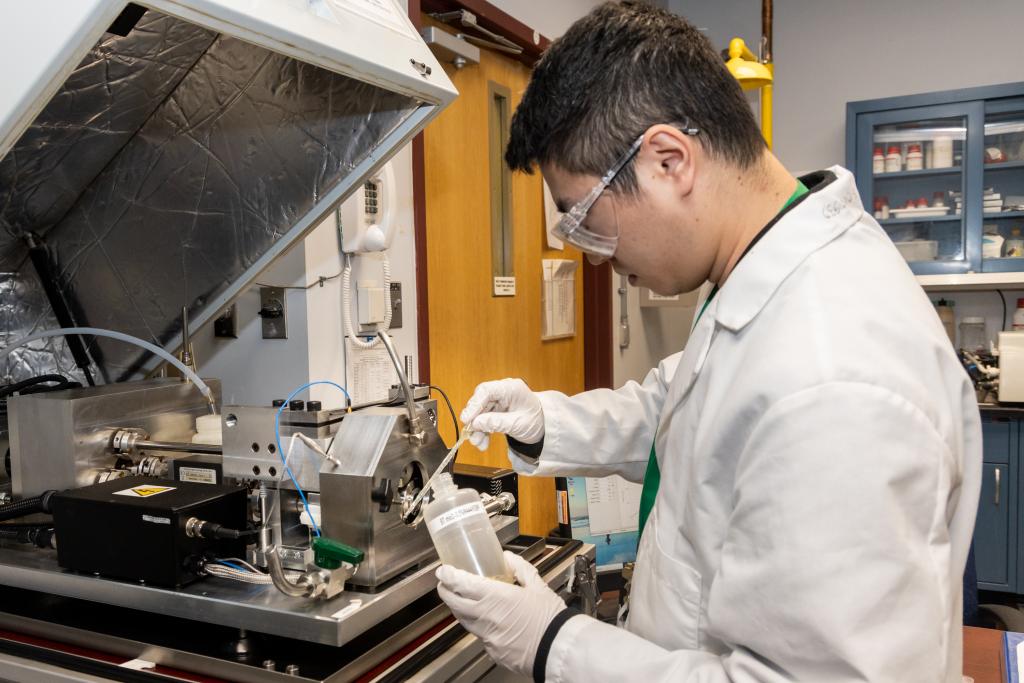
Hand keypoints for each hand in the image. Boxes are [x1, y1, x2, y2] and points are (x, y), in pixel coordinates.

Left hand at [436, 551, 565, 675]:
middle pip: (455, 604)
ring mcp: (487, 636)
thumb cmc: (550, 618)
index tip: (443, 571)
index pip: (462, 584)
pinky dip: (479, 626)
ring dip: (460, 609)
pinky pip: (480, 636)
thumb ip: (520, 569)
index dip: (448, 577)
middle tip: (444, 584)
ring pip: (465, 621)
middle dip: (446, 592)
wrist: (558, 649)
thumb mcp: (538, 586)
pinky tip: (487, 621)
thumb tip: (508, 558)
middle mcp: (486, 617)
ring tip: (461, 600)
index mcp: (496, 598)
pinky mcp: (492, 651)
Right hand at [460, 379, 543, 450]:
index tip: (466, 419)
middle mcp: (503, 392)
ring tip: (478, 443)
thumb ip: (497, 422)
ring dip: (477, 428)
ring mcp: (499, 401)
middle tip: (470, 434)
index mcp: (511, 388)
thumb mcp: (517, 424)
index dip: (474, 404)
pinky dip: (482, 431)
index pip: (486, 391)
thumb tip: (476, 423)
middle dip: (474, 420)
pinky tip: (482, 442)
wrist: (545, 428)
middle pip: (481, 402)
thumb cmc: (536, 422)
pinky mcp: (497, 410)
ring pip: (481, 412)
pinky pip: (485, 419)